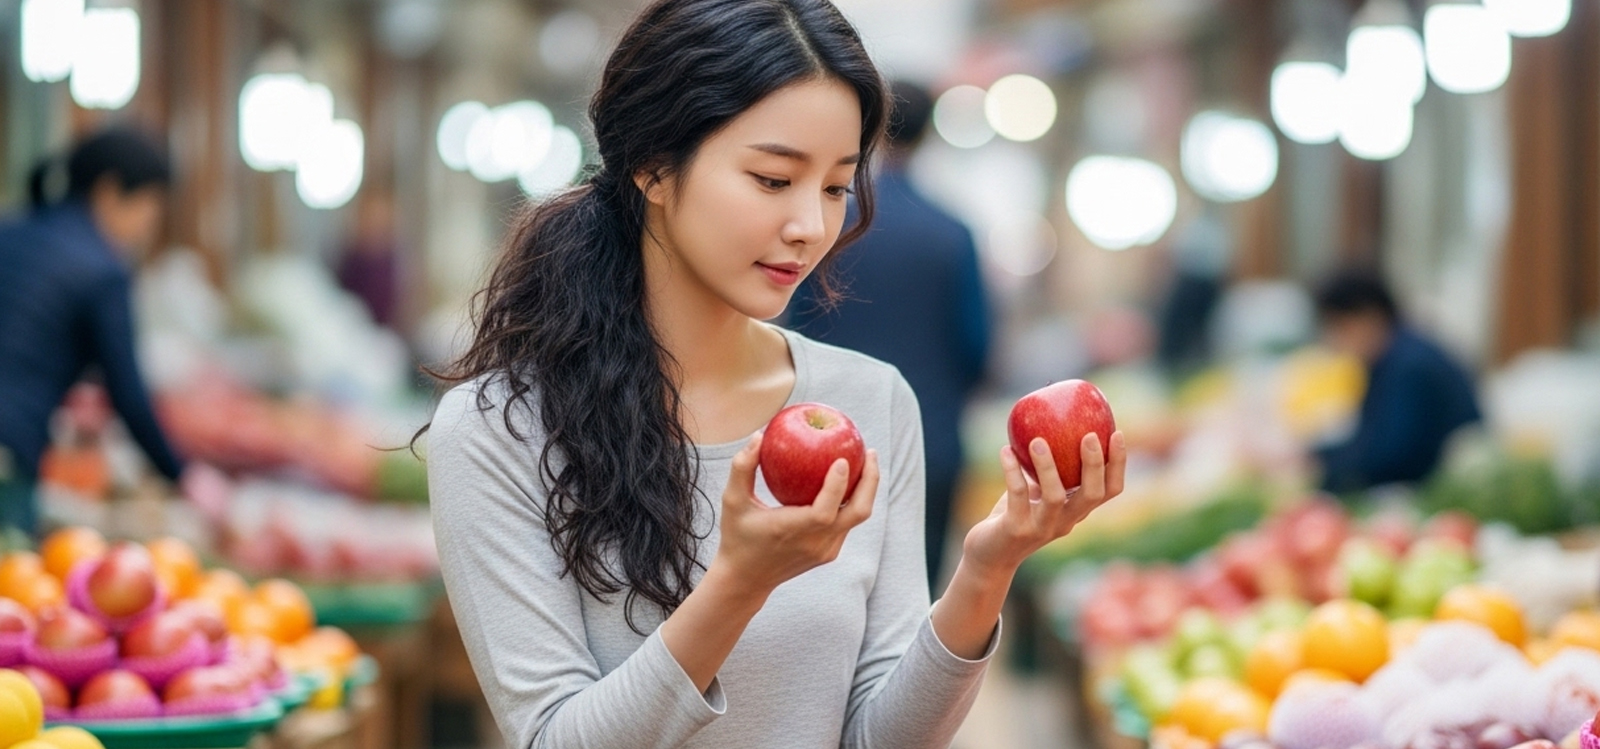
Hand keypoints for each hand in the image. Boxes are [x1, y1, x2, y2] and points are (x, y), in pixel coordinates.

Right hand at [707, 432, 878, 598]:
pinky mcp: (829, 552)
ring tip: (866, 460)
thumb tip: (759, 436)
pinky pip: (848, 522)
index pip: (825, 511)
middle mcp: (815, 543)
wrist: (746, 580)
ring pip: (857, 517)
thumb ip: (742, 467)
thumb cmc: (737, 537)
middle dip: (870, 481)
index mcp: (792, 531)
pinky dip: (853, 500)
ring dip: (866, 489)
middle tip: (871, 452)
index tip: (843, 459)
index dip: (838, 485)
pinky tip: (850, 480)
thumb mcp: (732, 501)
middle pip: (858, 512)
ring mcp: (826, 550)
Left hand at [961, 432, 1126, 578]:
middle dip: (1094, 464)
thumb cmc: (1014, 515)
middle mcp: (1065, 522)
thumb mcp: (1035, 491)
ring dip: (1048, 467)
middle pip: (1091, 495)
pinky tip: (1005, 450)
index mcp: (1076, 511)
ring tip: (1037, 440)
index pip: (1110, 491)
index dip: (1118, 464)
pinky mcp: (1016, 530)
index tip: (1117, 433)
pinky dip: (1012, 471)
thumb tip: (1053, 423)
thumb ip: (1047, 469)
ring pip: (1054, 497)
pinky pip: (1017, 495)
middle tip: (1089, 434)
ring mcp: (1042, 528)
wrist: (990, 556)